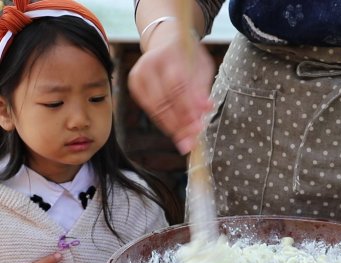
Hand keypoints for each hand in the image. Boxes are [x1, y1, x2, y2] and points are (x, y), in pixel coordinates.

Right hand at [128, 34, 214, 153]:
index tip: (198, 127)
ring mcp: (138, 74)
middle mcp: (149, 63)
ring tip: (185, 141)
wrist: (165, 42)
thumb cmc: (188, 57)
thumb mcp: (201, 68)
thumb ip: (203, 89)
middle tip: (191, 142)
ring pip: (155, 109)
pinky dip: (164, 123)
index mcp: (170, 53)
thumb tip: (206, 110)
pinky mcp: (134, 85)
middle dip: (180, 125)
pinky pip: (150, 110)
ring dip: (172, 129)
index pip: (178, 86)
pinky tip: (175, 131)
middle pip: (164, 101)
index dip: (188, 109)